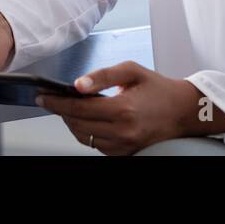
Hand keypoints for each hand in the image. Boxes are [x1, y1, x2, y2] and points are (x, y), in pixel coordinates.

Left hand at [35, 61, 218, 155]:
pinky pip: (95, 145)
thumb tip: (78, 84)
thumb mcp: (131, 71)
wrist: (182, 111)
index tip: (42, 96)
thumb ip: (102, 75)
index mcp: (123, 109)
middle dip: (60, 111)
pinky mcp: (124, 153)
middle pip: (77, 124)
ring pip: (83, 137)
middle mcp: (123, 132)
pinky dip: (85, 132)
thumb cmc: (158, 88)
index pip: (79, 108)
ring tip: (65, 107)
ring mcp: (123, 145)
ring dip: (70, 122)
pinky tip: (83, 119)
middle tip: (48, 99)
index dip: (57, 102)